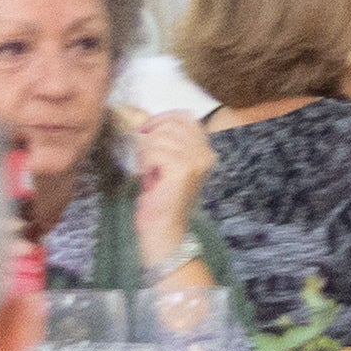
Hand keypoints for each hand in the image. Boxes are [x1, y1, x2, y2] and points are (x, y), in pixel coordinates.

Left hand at [117, 105, 210, 261]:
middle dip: (150, 138)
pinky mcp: (181, 169)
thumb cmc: (163, 201)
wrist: (165, 232)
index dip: (163, 119)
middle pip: (171, 125)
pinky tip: (149, 178)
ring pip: (159, 137)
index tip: (147, 129)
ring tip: (148, 172)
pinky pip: (154, 151)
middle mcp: (205, 154)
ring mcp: (195, 161)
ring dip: (146, 153)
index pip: (186, 118)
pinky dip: (145, 163)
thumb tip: (146, 123)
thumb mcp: (171, 167)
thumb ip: (169, 144)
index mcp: (206, 152)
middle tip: (145, 159)